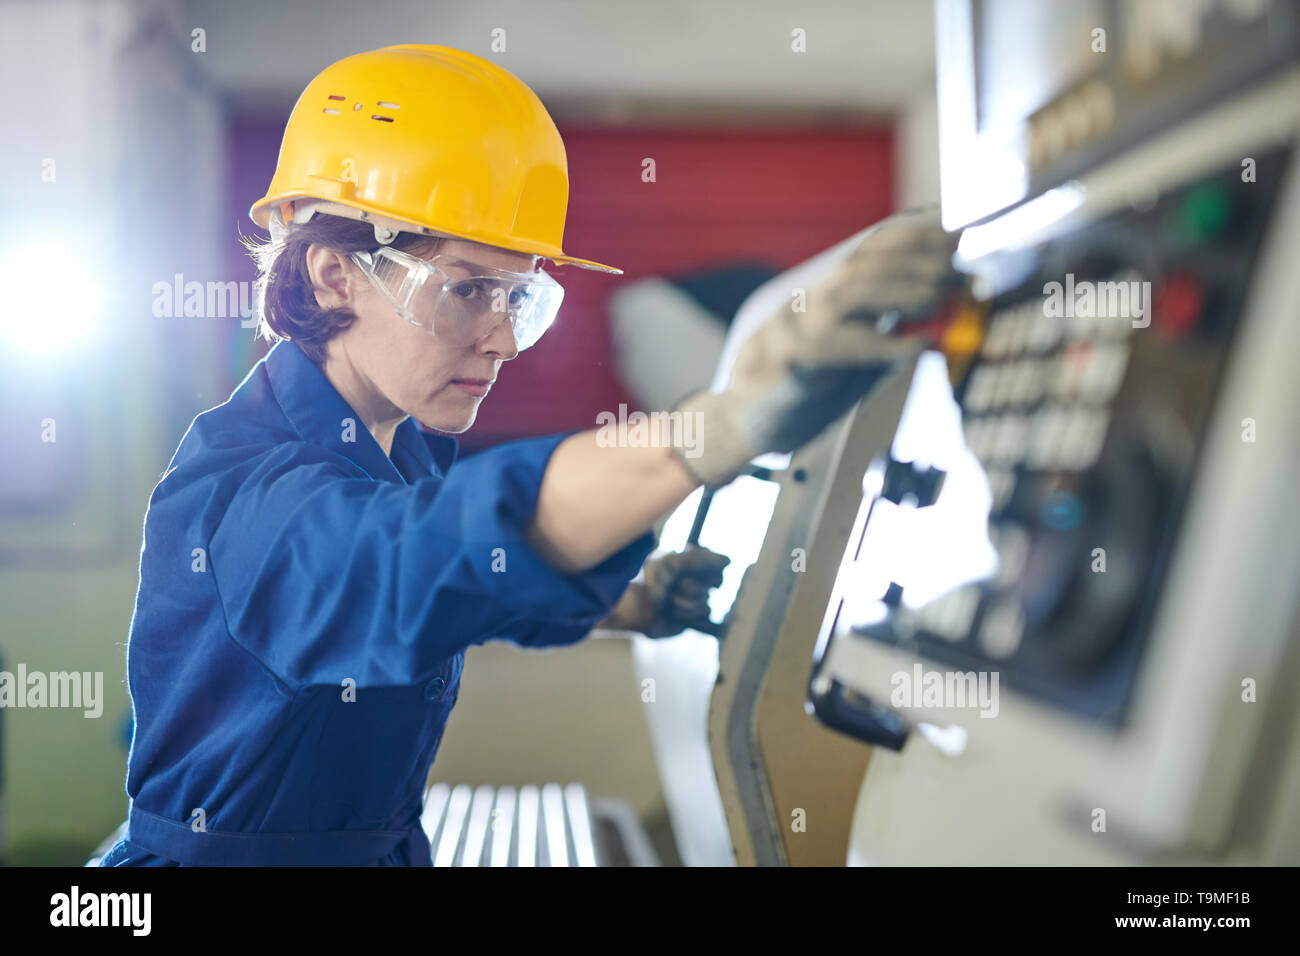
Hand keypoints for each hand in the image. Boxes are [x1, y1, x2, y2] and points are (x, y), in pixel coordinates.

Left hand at [638, 546, 730, 637]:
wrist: (633, 605)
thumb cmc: (649, 579)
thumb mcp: (675, 562)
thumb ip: (703, 559)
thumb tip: (729, 561)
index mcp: (689, 566)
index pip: (716, 568)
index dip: (709, 571)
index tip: (692, 572)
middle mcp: (693, 582)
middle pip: (714, 585)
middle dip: (692, 586)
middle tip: (674, 586)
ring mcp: (692, 601)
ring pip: (706, 602)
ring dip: (684, 601)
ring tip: (667, 601)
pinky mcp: (690, 619)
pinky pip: (703, 617)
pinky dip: (686, 613)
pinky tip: (671, 612)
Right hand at [670, 207, 961, 485]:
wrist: (744, 418)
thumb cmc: (803, 385)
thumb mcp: (851, 348)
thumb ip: (890, 328)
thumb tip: (947, 318)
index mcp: (829, 290)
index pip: (874, 247)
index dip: (918, 236)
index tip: (960, 236)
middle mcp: (813, 299)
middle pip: (868, 263)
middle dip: (919, 261)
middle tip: (959, 271)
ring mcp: (799, 327)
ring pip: (851, 293)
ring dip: (902, 291)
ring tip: (940, 299)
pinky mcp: (793, 361)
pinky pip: (840, 345)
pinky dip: (883, 343)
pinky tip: (917, 346)